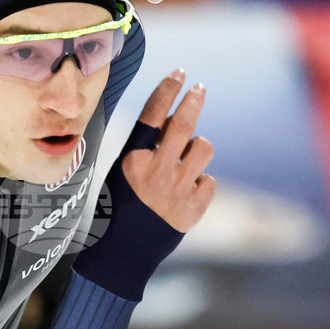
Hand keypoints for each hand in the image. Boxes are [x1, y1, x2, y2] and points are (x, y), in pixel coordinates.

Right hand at [121, 69, 215, 231]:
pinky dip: (200, 183)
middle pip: (183, 124)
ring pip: (203, 148)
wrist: (122, 255)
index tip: (180, 73)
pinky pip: (208, 180)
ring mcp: (176, 191)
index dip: (168, 89)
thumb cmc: (120, 208)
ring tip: (187, 163)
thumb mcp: (123, 173)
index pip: (153, 114)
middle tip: (199, 88)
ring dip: (198, 149)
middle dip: (194, 100)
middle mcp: (154, 172)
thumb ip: (149, 147)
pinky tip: (185, 195)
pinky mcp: (192, 209)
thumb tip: (179, 119)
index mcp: (132, 160)